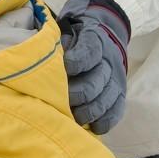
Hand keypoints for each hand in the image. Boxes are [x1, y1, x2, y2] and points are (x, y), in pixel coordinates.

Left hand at [58, 0, 130, 134]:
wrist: (100, 34)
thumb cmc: (72, 35)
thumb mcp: (64, 30)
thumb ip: (55, 43)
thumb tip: (38, 55)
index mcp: (94, 40)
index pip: (89, 50)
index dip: (78, 60)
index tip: (65, 68)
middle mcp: (108, 60)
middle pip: (97, 79)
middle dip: (79, 92)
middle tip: (63, 101)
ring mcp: (116, 78)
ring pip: (107, 96)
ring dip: (91, 109)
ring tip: (75, 117)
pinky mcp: (120, 93)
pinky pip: (117, 108)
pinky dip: (106, 120)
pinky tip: (94, 127)